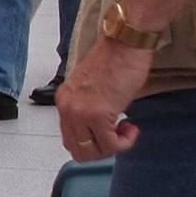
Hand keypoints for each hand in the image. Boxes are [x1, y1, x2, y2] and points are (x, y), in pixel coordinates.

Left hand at [59, 40, 151, 161]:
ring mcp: (80, 112)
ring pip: (93, 152)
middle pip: (79, 151)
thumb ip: (89, 110)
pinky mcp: (97, 114)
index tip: (109, 132)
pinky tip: (131, 127)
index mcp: (64, 100)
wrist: (125, 44)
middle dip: (102, 149)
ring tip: (126, 129)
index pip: (70, 139)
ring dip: (114, 147)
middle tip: (118, 135)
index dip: (93, 142)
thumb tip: (100, 133)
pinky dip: (125, 143)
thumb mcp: (93, 90)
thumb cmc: (115, 60)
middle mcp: (67, 107)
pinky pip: (111, 145)